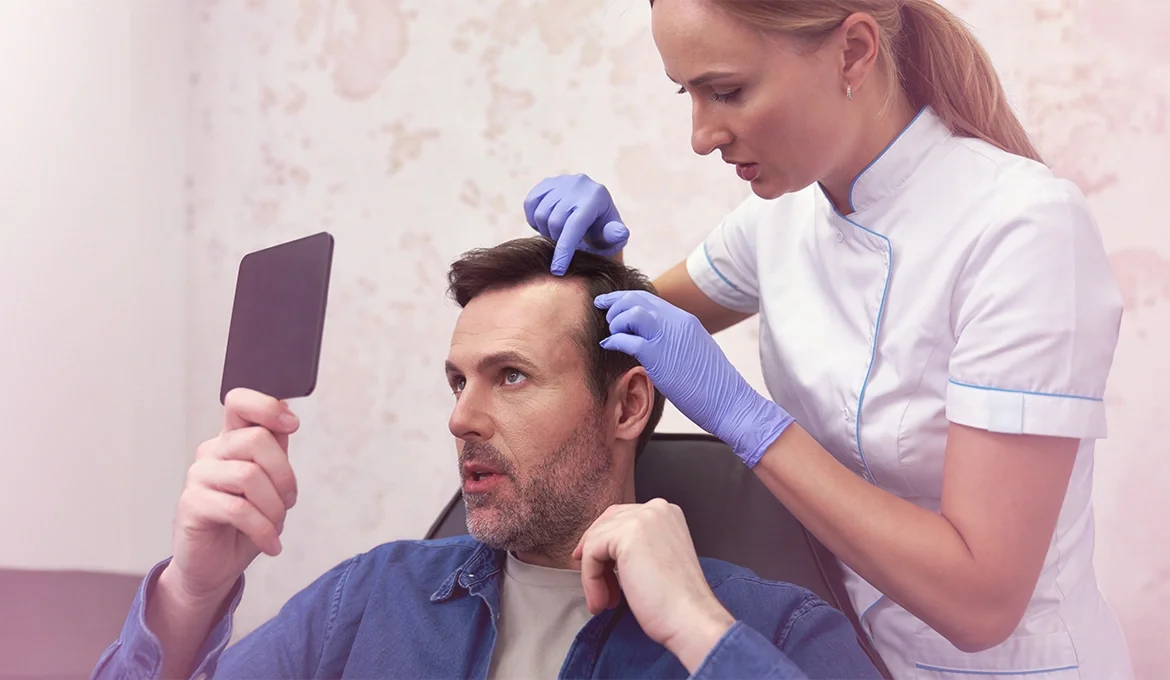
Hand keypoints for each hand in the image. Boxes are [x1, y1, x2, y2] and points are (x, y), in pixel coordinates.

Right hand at [162, 388, 300, 606]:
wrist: (215, 565)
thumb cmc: (243, 523)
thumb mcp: (269, 483)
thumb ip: (274, 450)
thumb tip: (287, 415)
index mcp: (231, 441)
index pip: (239, 403)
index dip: (267, 406)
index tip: (292, 424)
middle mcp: (212, 453)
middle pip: (256, 440)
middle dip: (284, 475)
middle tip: (287, 502)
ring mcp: (198, 477)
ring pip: (249, 475)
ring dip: (274, 507)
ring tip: (275, 525)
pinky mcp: (191, 505)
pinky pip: (238, 509)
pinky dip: (263, 529)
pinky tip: (270, 543)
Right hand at [523, 174, 629, 274]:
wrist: (594, 213)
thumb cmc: (603, 232)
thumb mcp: (613, 238)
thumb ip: (615, 236)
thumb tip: (620, 233)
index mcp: (597, 196)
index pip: (575, 225)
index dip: (564, 249)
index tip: (557, 270)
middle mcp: (579, 184)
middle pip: (555, 221)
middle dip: (556, 241)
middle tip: (563, 247)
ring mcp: (562, 181)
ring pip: (540, 214)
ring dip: (545, 231)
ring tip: (557, 235)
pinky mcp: (547, 182)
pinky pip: (530, 203)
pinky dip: (533, 218)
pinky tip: (546, 224)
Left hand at [573, 500, 734, 670]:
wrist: (690, 619)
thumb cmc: (677, 602)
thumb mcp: (655, 561)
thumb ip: (635, 547)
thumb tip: (602, 552)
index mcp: (666, 513)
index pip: (621, 518)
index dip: (604, 546)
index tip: (598, 571)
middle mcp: (656, 509)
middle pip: (605, 525)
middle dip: (596, 558)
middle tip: (597, 588)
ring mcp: (643, 518)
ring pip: (595, 541)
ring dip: (593, 576)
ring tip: (604, 601)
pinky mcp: (627, 534)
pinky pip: (591, 553)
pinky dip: (590, 580)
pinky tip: (602, 601)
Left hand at [595, 291, 793, 466]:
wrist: (730, 403)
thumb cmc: (713, 386)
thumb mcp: (695, 353)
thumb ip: (676, 341)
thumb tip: (656, 343)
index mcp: (686, 321)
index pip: (650, 298)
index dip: (626, 298)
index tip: (611, 303)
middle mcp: (677, 323)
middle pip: (638, 299)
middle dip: (615, 302)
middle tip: (601, 309)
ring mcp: (668, 338)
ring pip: (632, 312)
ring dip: (616, 320)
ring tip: (612, 333)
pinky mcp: (659, 357)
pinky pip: (627, 340)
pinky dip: (613, 341)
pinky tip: (608, 346)